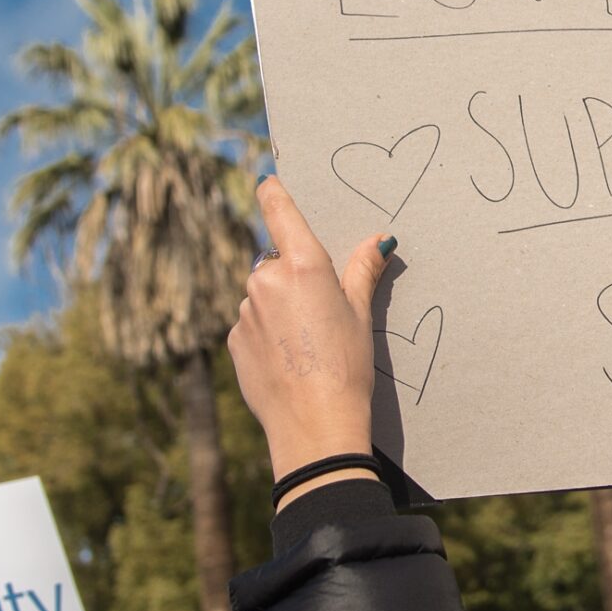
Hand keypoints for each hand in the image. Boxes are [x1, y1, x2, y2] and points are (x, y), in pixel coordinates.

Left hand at [225, 177, 392, 504]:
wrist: (314, 426)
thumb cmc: (346, 368)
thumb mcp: (361, 317)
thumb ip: (362, 272)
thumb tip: (378, 241)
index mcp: (302, 265)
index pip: (278, 207)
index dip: (274, 192)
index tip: (271, 183)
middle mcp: (266, 279)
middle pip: (276, 260)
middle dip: (293, 277)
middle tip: (320, 311)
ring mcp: (245, 310)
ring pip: (262, 295)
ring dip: (278, 308)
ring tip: (306, 344)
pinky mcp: (233, 339)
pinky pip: (250, 324)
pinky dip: (265, 334)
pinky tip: (289, 360)